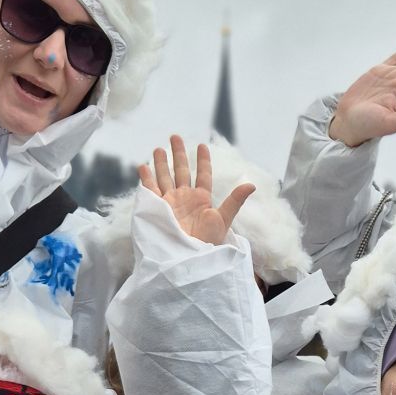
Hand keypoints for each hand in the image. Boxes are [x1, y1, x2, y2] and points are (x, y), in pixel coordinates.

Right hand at [139, 135, 254, 243]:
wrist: (189, 258)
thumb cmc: (208, 242)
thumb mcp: (224, 219)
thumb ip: (235, 201)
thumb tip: (252, 184)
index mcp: (201, 199)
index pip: (203, 175)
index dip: (203, 160)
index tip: (202, 145)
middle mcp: (185, 198)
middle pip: (180, 171)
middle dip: (177, 154)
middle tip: (174, 136)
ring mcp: (170, 203)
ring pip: (165, 177)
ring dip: (161, 163)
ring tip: (158, 148)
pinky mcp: (158, 209)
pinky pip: (151, 191)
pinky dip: (146, 179)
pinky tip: (143, 167)